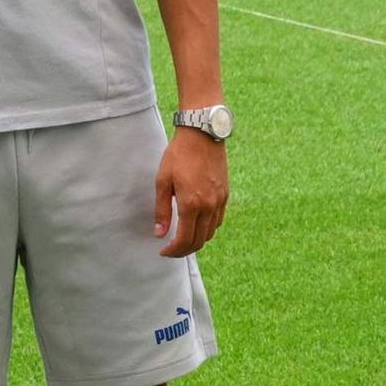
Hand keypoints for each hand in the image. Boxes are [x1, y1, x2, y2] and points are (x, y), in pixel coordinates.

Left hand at [153, 126, 227, 257]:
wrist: (203, 134)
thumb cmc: (179, 155)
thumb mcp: (163, 181)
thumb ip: (162, 210)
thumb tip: (160, 233)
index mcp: (191, 204)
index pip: (184, 240)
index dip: (173, 251)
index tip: (163, 251)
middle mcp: (208, 207)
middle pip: (199, 241)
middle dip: (184, 250)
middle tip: (172, 249)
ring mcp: (219, 201)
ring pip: (210, 233)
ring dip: (196, 240)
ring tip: (183, 237)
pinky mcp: (225, 195)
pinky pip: (218, 221)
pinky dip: (207, 229)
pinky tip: (196, 223)